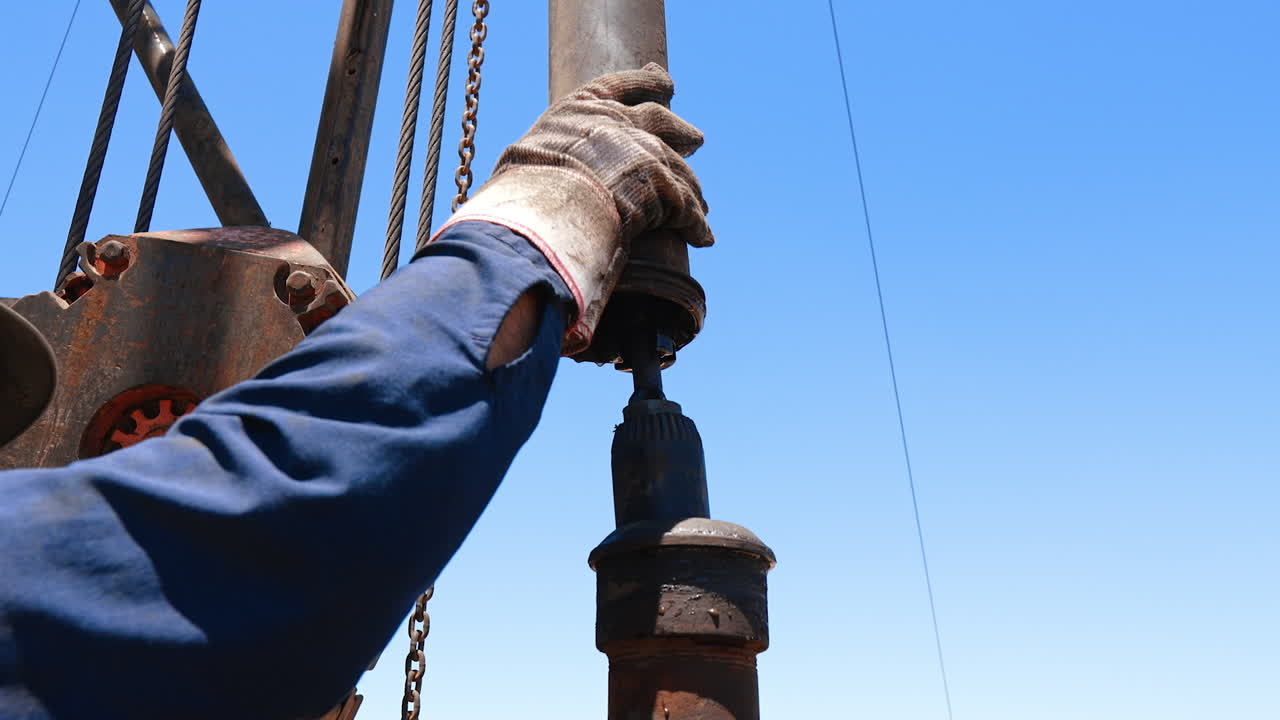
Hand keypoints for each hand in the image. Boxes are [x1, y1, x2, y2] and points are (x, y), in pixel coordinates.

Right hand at [437, 63, 711, 354]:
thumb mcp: (527, 160)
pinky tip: (702, 237)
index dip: (645, 81)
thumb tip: (526, 187)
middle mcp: (619, 122)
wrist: (545, 202)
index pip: (619, 84)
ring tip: (700, 206)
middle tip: (696, 139)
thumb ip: (546, 163)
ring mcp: (644, 151)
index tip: (664, 79)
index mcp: (582, 107)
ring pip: (677, 168)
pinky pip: (685, 205)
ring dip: (690, 189)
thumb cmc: (522, 188)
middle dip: (680, 131)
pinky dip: (695, 223)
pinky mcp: (662, 186)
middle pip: (661, 121)